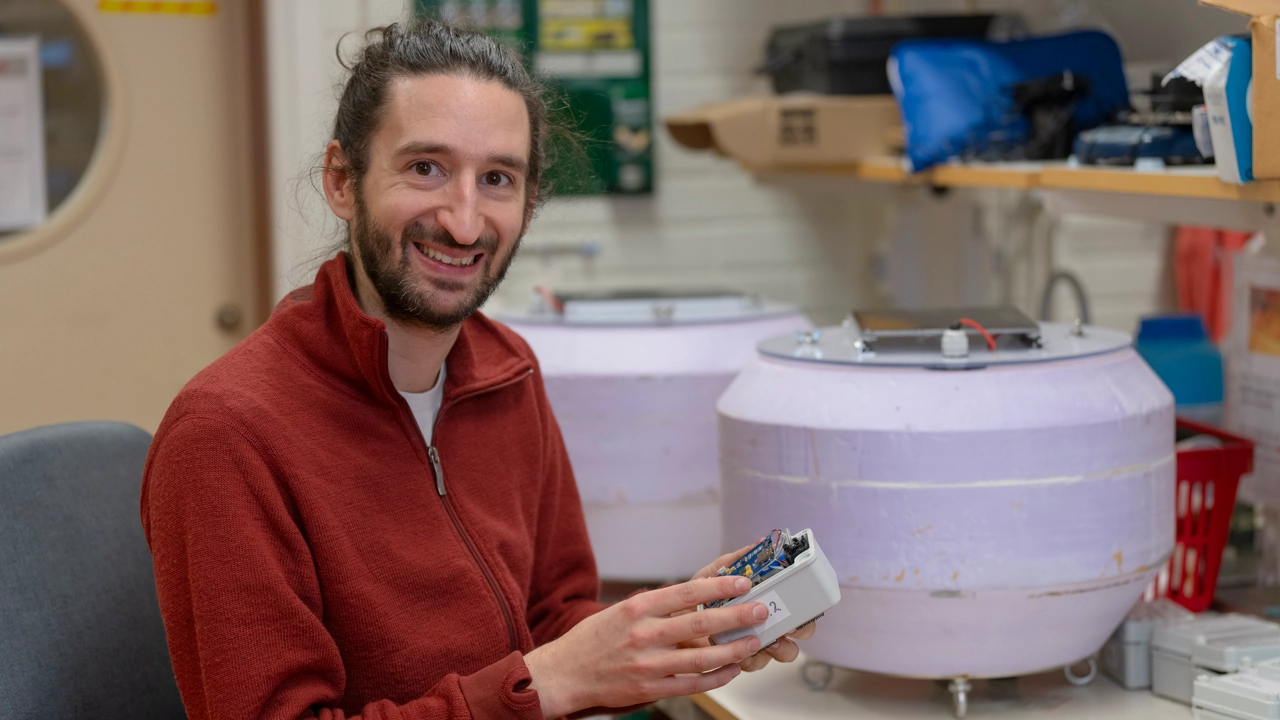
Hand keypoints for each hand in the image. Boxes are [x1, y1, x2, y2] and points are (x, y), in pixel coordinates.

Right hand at [524, 574, 765, 718]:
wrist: (565, 673)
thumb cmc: (593, 639)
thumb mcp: (621, 611)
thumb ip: (656, 607)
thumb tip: (694, 599)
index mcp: (637, 608)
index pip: (686, 592)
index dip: (718, 587)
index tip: (742, 582)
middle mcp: (643, 634)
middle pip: (699, 624)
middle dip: (735, 616)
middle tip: (760, 610)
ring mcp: (647, 664)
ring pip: (701, 658)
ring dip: (733, 650)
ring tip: (754, 641)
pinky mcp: (649, 689)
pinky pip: (691, 684)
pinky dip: (715, 678)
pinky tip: (731, 670)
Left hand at [685, 544, 817, 672]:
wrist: (668, 620)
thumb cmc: (695, 596)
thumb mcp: (713, 575)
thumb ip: (735, 561)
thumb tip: (759, 543)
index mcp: (765, 604)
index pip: (798, 610)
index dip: (805, 613)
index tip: (800, 609)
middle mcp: (766, 626)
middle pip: (797, 634)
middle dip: (797, 632)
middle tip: (787, 625)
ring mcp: (755, 645)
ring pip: (780, 653)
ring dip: (777, 647)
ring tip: (766, 640)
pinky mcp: (738, 659)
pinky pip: (753, 663)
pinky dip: (750, 657)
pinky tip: (740, 649)